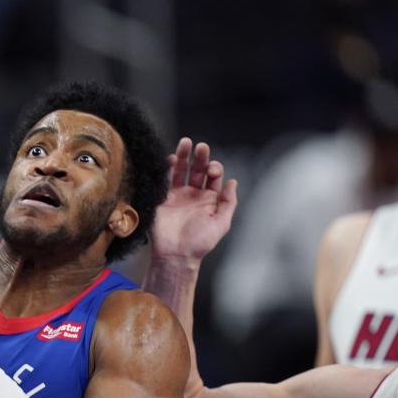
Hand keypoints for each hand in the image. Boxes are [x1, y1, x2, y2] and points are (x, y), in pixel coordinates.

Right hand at [151, 138, 237, 261]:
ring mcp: (178, 196)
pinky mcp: (163, 199)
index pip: (214, 176)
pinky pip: (165, 180)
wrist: (176, 255)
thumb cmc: (200, 243)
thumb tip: (233, 182)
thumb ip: (228, 203)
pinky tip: (171, 159)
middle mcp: (195, 195)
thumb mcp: (221, 224)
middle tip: (201, 146)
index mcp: (210, 199)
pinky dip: (167, 168)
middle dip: (200, 157)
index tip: (211, 169)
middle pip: (198, 170)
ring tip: (185, 142)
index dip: (214, 168)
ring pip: (182, 171)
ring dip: (184, 156)